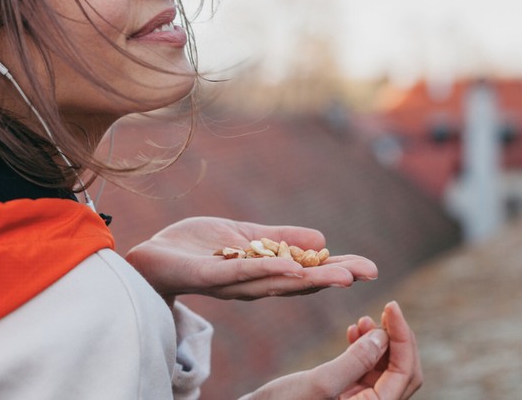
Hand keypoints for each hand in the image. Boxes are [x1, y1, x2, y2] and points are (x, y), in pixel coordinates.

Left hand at [124, 217, 377, 301]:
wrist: (152, 255)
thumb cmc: (197, 248)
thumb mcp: (246, 237)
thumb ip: (281, 238)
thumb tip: (322, 239)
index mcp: (263, 273)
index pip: (306, 273)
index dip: (337, 270)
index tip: (368, 267)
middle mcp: (253, 284)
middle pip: (299, 283)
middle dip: (334, 277)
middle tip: (368, 273)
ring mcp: (233, 282)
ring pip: (277, 282)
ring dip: (311, 278)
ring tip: (342, 274)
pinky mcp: (211, 277)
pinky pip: (243, 274)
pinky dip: (269, 270)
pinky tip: (292, 267)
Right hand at [241, 301, 422, 399]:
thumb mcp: (321, 383)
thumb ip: (357, 361)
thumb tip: (384, 335)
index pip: (405, 373)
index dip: (403, 337)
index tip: (391, 305)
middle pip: (403, 371)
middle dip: (396, 338)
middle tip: (386, 309)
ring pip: (386, 367)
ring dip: (380, 341)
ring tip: (362, 320)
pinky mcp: (348, 394)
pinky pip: (368, 369)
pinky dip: (365, 348)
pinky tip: (353, 331)